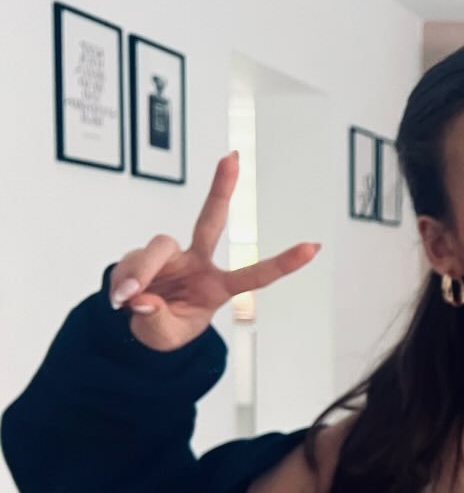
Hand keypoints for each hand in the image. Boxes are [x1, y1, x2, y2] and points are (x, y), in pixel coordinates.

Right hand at [109, 152, 319, 350]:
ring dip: (141, 271)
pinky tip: (122, 298)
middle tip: (233, 157)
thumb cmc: (165, 327)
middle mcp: (198, 262)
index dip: (284, 263)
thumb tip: (143, 298)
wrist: (137, 325)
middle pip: (210, 220)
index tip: (313, 247)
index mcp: (217, 286)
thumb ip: (156, 319)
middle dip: (221, 188)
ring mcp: (171, 255)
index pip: (255, 275)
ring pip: (157, 248)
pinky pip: (132, 262)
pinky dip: (124, 280)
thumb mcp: (165, 335)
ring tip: (128, 298)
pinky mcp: (145, 254)